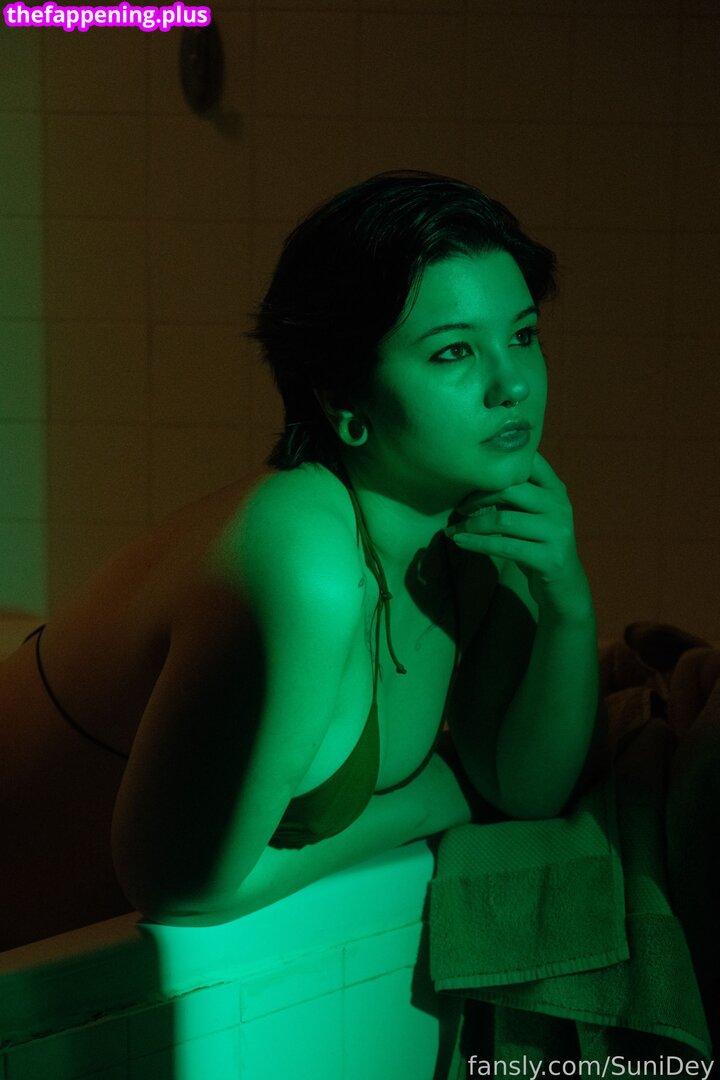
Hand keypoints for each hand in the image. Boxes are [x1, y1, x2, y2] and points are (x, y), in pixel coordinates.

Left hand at [444, 451, 592, 618]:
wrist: (564, 585)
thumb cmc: (539, 544)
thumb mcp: (531, 515)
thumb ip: (513, 496)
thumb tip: (473, 480)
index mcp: (556, 490)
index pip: (530, 462)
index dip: (499, 464)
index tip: (473, 474)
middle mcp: (559, 506)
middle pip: (510, 489)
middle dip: (478, 497)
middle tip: (458, 508)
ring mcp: (557, 532)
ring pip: (503, 520)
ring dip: (472, 525)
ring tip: (453, 530)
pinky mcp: (549, 558)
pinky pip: (504, 546)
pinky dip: (477, 543)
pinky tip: (460, 542)